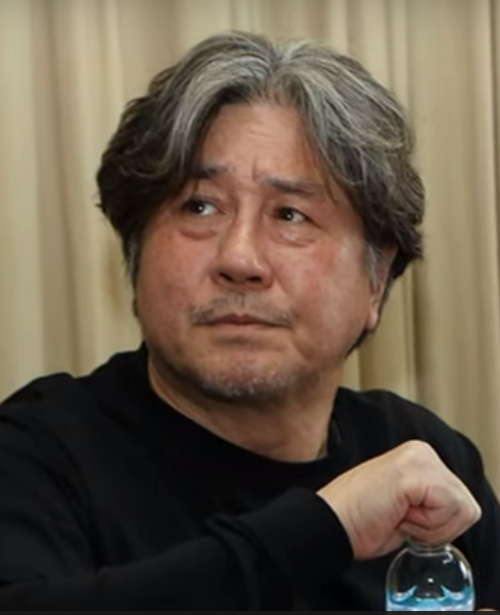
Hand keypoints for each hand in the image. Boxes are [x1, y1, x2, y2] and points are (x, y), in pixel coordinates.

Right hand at [317, 440, 480, 559]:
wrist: (329, 522)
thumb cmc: (359, 520)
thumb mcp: (406, 507)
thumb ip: (430, 502)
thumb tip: (448, 512)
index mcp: (419, 457)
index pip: (460, 502)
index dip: (435, 524)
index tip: (401, 517)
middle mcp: (422, 451)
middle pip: (465, 506)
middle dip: (435, 525)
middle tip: (399, 517)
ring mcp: (419, 458)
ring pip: (461, 508)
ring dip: (429, 526)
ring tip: (397, 514)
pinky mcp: (414, 471)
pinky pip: (447, 509)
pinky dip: (425, 525)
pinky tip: (397, 514)